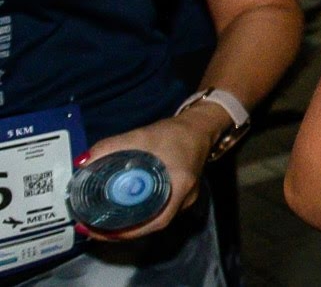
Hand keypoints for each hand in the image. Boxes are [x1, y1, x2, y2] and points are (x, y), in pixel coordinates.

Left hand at [78, 107, 220, 239]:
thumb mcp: (141, 135)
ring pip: (152, 220)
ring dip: (127, 225)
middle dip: (119, 231)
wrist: (200, 126)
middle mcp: (184, 200)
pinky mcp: (179, 196)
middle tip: (91, 227)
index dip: (126, 232)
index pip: (155, 221)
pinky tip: (120, 212)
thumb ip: (111, 146)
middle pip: (150, 224)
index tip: (99, 231)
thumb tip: (82, 163)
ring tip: (99, 222)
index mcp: (180, 187)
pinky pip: (156, 212)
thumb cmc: (175, 132)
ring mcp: (183, 200)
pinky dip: (136, 216)